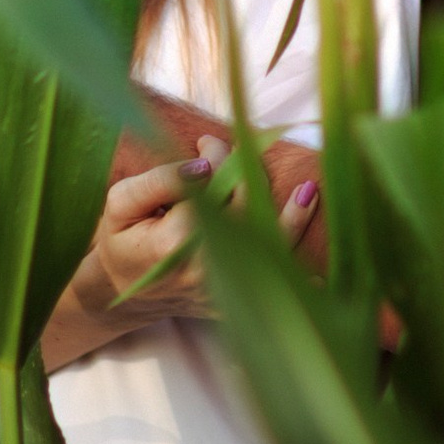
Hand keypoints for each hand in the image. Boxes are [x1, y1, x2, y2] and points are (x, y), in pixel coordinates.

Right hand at [78, 137, 318, 325]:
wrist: (121, 291)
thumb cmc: (121, 239)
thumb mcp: (120, 202)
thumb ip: (160, 179)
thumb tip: (206, 165)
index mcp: (173, 243)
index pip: (211, 191)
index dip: (217, 159)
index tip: (206, 142)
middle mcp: (203, 270)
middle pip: (246, 215)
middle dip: (249, 176)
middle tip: (238, 149)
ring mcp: (219, 290)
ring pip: (266, 251)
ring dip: (293, 221)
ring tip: (309, 191)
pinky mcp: (230, 302)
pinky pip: (270, 289)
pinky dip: (297, 282)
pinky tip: (323, 279)